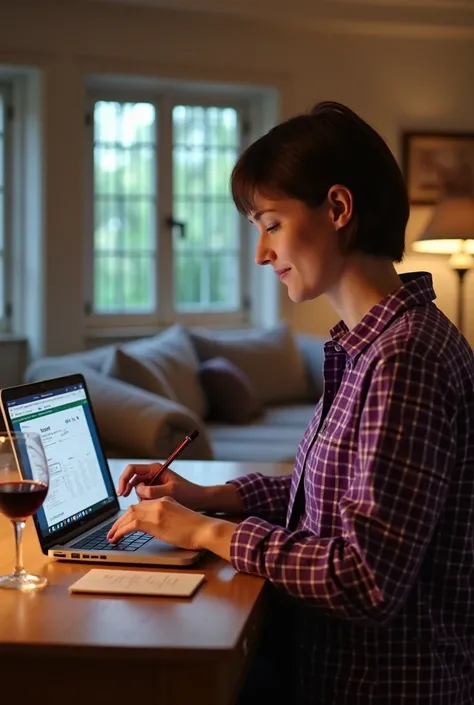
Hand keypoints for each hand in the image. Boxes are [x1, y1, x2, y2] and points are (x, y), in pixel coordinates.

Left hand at [107, 496, 231, 554]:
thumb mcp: (178, 519)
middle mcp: (159, 502)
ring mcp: (156, 511)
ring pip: (129, 515)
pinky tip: (116, 538)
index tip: (123, 524)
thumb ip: (165, 519)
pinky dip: (121, 531)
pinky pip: (131, 525)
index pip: (141, 505)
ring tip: (111, 536)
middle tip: (112, 531)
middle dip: (120, 521)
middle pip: (133, 509)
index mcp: (165, 500)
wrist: (205, 529)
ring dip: (117, 526)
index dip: (129, 515)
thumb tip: (154, 529)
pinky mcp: (155, 521)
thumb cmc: (196, 529)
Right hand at [117, 462, 207, 509]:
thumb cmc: (188, 493)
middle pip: (132, 480)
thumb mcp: (170, 492)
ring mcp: (154, 483)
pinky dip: (144, 502)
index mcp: (155, 469)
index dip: (124, 479)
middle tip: (125, 500)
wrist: (199, 500)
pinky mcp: (155, 492)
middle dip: (129, 490)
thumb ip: (153, 491)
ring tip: (149, 505)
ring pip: (137, 490)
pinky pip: (143, 497)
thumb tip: (138, 490)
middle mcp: (153, 474)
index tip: (122, 492)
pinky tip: (151, 508)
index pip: (132, 469)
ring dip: (139, 498)